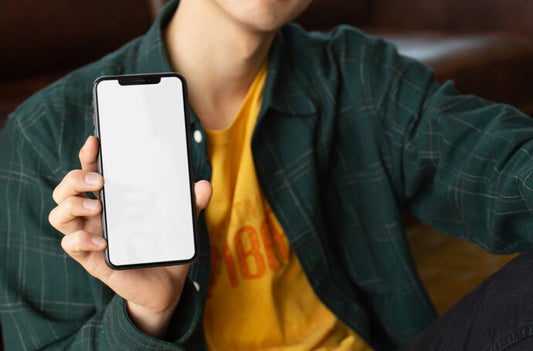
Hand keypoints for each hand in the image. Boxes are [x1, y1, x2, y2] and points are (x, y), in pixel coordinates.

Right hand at [48, 136, 211, 337]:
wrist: (166, 284)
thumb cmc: (166, 248)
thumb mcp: (181, 223)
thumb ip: (191, 204)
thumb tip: (204, 185)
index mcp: (113, 201)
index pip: (91, 172)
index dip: (88, 155)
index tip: (96, 142)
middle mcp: (96, 216)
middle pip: (66, 190)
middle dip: (75, 178)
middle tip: (99, 180)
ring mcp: (91, 236)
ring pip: (60, 215)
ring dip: (73, 205)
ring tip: (98, 206)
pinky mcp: (91, 259)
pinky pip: (70, 245)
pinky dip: (81, 239)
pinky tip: (103, 241)